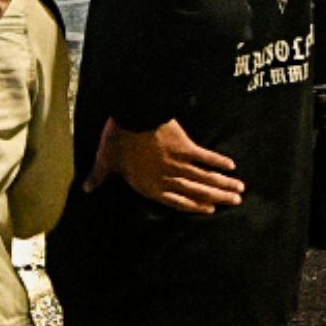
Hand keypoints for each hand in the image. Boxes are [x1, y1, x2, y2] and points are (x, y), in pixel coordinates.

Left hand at [84, 117, 244, 212]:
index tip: (210, 209)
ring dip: (223, 184)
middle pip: (197, 191)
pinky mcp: (186, 147)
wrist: (131, 116)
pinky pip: (205, 157)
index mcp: (149, 185)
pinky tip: (231, 166)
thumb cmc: (117, 139)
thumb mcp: (105, 160)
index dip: (194, 206)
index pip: (176, 200)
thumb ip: (99, 176)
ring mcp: (178, 164)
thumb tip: (86, 188)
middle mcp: (167, 178)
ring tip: (239, 190)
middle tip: (236, 202)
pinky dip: (218, 161)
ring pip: (205, 178)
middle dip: (217, 197)